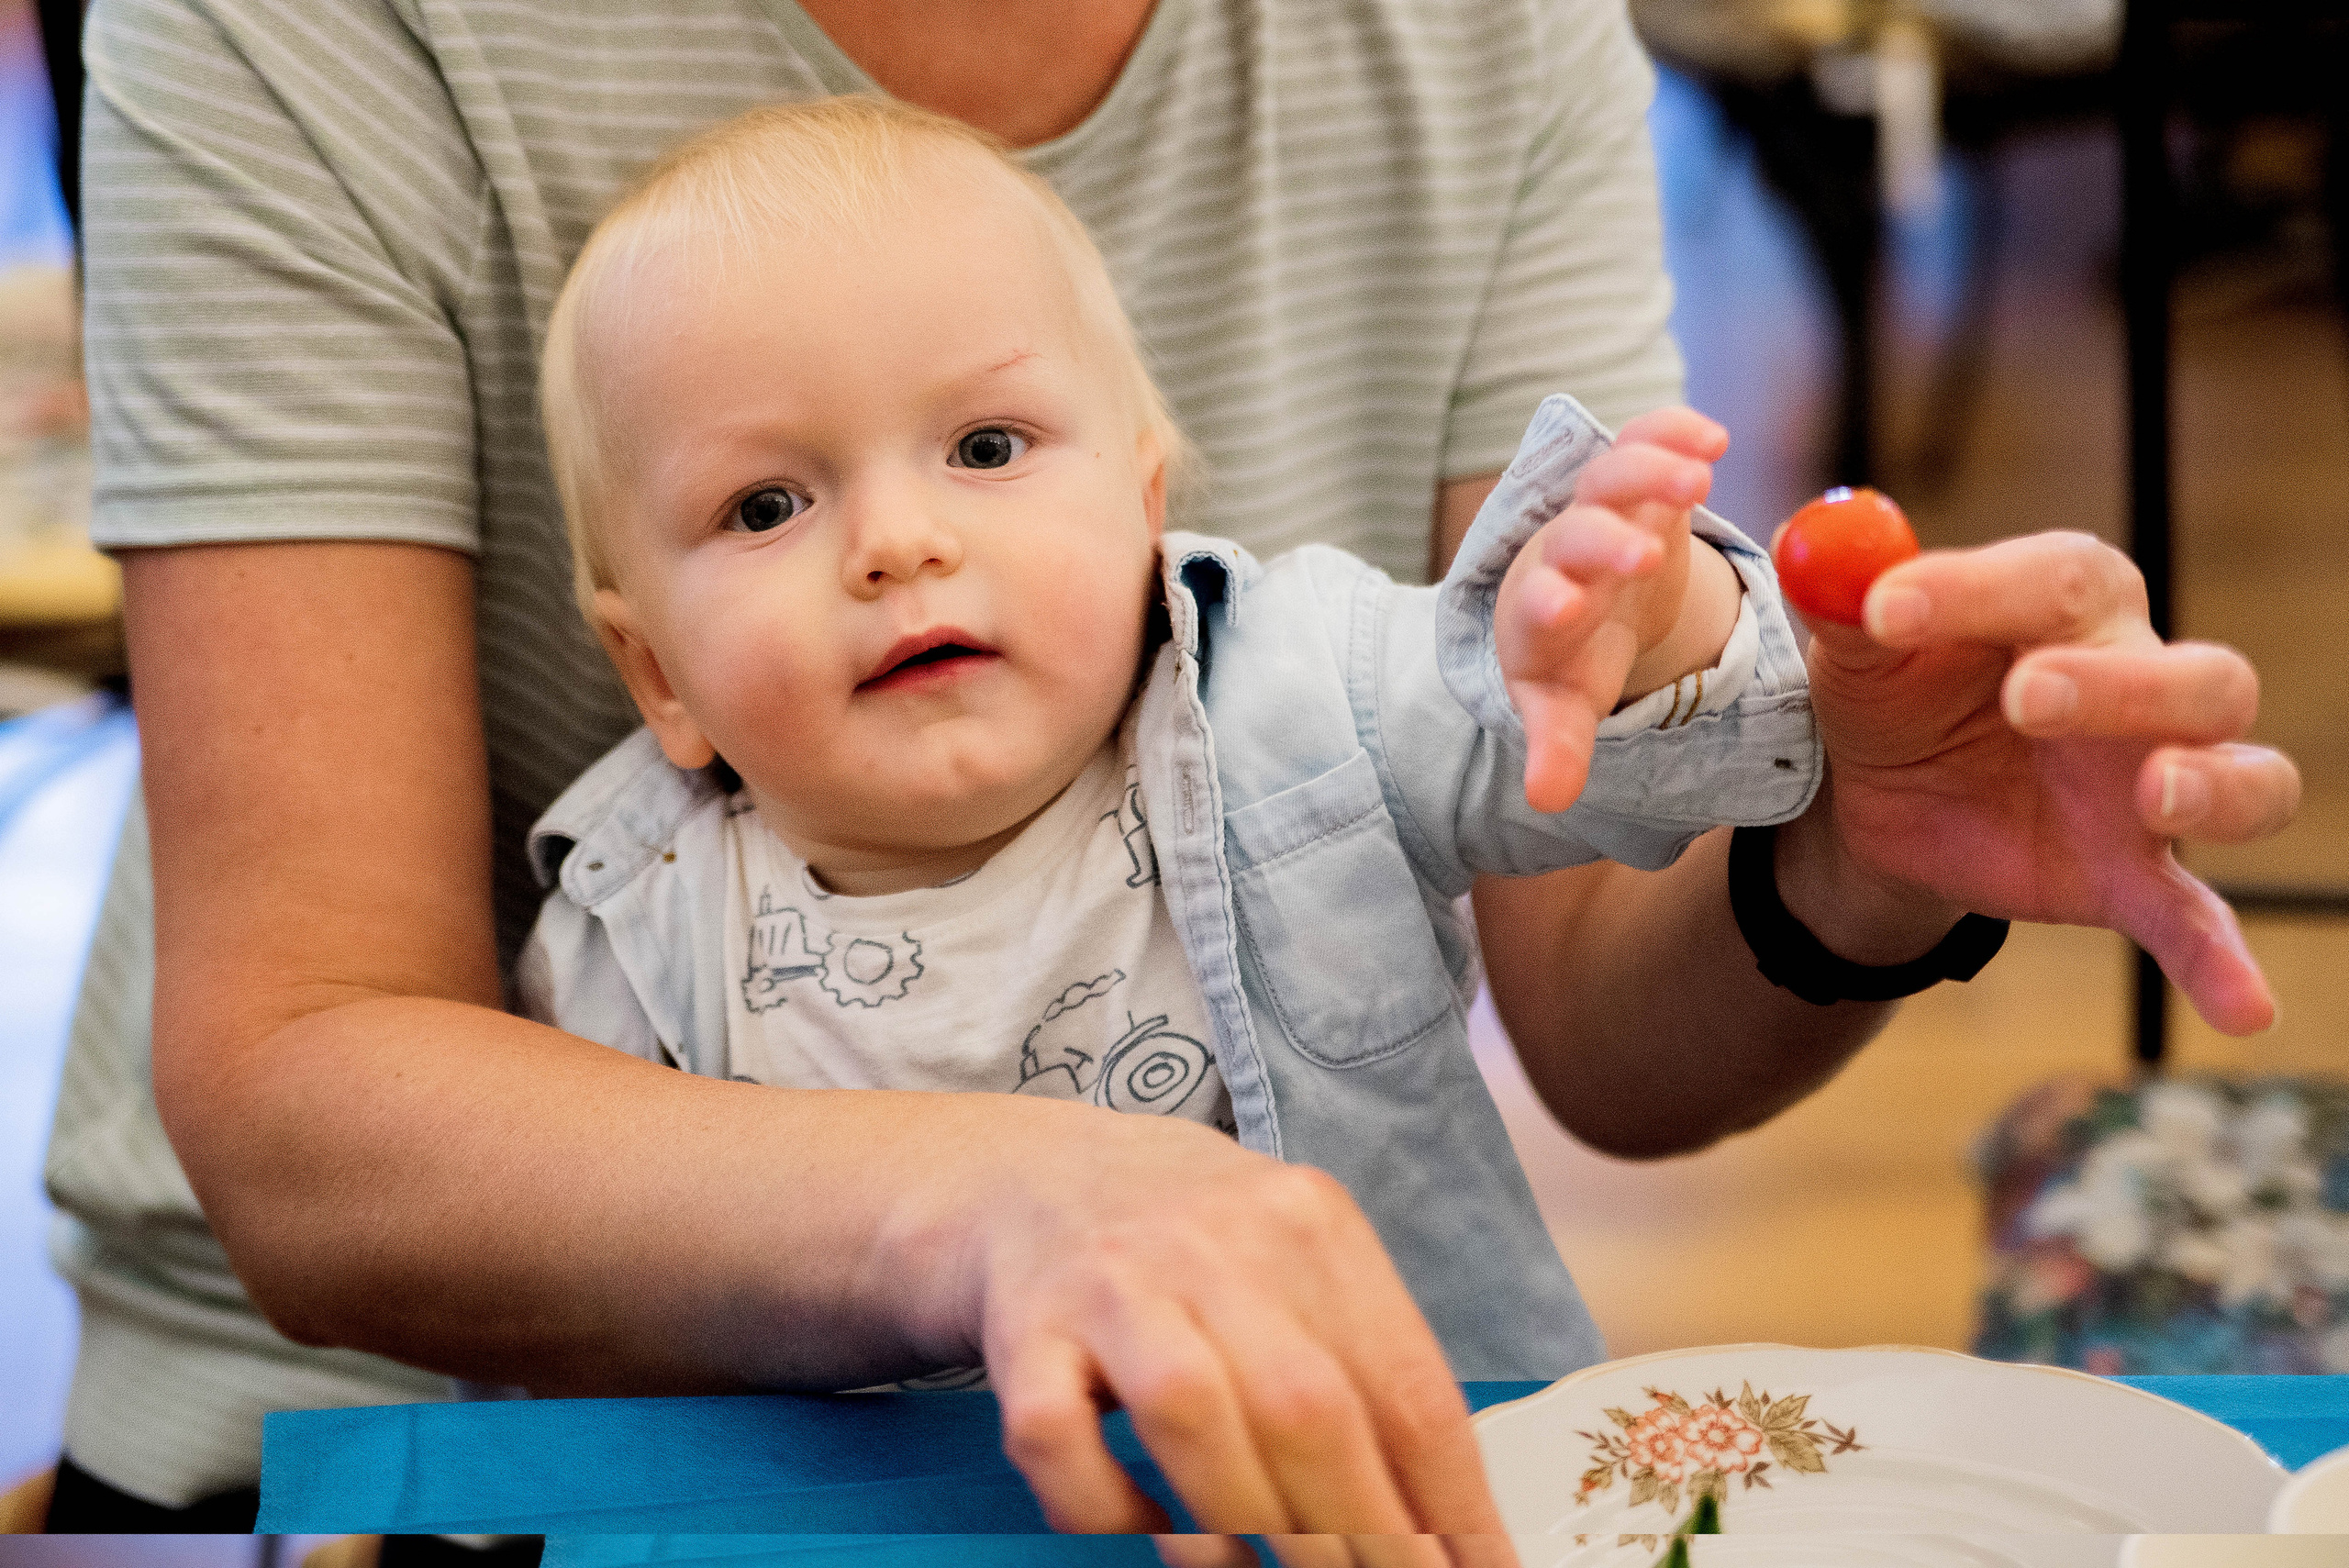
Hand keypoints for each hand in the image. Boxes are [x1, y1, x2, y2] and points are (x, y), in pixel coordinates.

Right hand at [934, 1103, 1515, 1566]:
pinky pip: (1061, 1439)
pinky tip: (1152, 1536)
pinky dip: (1110, 1510)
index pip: (1405, 1386)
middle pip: (1306, 1407)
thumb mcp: (1296, 1258)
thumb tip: (1450, 1517)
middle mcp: (1209, 1241)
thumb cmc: (1194, 1242)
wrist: (1037, 1172)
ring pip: (1190, 1415)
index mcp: (1307, 1223)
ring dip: (1244, 1526)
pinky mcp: (1026, 1332)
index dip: (1452, 1506)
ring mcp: (1110, 1283)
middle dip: (1361, 1535)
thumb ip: (1362, 1363)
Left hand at [1495, 408, 1731, 812]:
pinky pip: (1646, 440)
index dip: (1549, 602)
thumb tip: (1546, 800)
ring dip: (1647, 470)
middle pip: (1574, 536)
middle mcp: (1563, 553)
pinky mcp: (1636, 479)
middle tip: (1638, 555)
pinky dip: (1673, 431)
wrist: (1583, 594)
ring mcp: (1599, 508)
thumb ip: (1557, 746)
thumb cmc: (1574, 655)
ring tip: (1696, 477)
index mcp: (1541, 612)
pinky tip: (1713, 436)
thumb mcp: (1564, 703)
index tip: (1565, 606)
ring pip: (1609, 476)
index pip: (1537, 604)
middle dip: (1602, 542)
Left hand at [1790, 530, 2300, 1032]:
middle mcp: (2141, 683)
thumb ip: (1843, 601)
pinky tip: (2246, 1011)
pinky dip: (2222, 961)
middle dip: (2116, 685)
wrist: (1884, 789)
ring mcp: (2152, 784)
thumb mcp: (1855, 648)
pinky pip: (2196, 919)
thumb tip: (1814, 547)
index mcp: (2067, 603)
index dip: (1976, 587)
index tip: (1887, 609)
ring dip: (2213, 786)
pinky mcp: (2135, 875)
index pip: (2056, 578)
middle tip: (2027, 698)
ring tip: (2155, 796)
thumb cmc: (1895, 688)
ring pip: (2243, 776)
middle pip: (2187, 675)